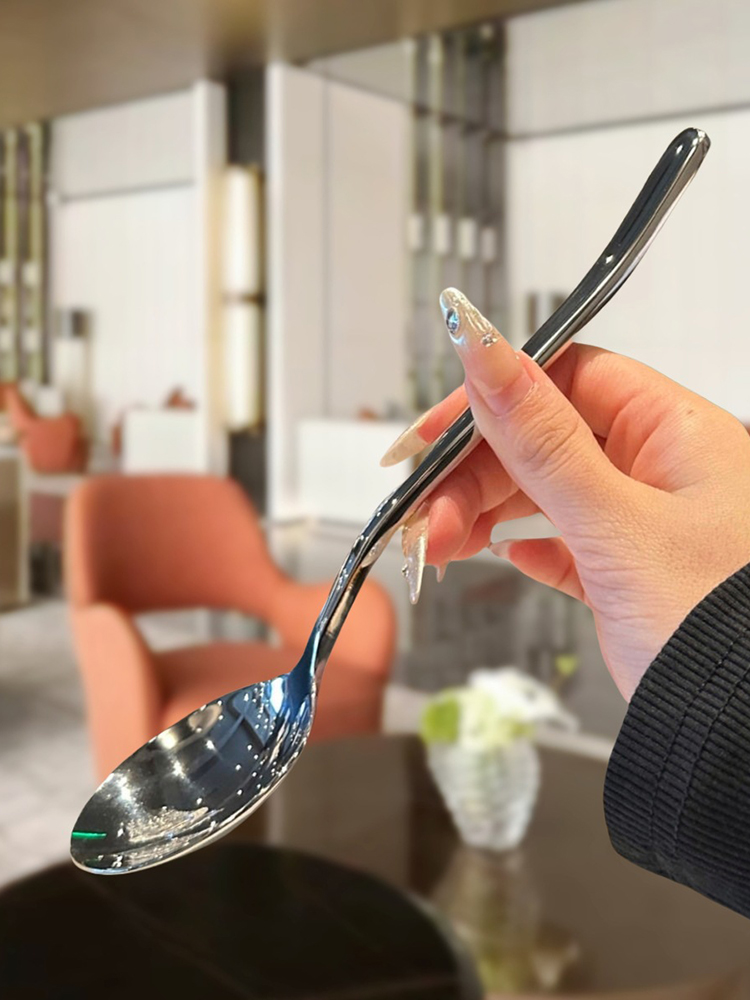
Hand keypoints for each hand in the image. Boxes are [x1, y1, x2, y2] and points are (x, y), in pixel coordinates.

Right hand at [382, 288, 749, 699]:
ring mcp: (644, 521)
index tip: (432, 432)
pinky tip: (501, 555)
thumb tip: (485, 350)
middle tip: (425, 513)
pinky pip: (562, 541)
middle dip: (473, 474)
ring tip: (437, 544)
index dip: (494, 396)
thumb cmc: (713, 626)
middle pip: (543, 439)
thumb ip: (541, 439)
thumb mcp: (614, 522)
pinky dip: (523, 545)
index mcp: (676, 432)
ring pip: (544, 492)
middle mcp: (662, 468)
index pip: (567, 378)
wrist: (737, 737)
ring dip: (482, 512)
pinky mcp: (628, 572)